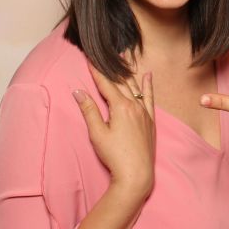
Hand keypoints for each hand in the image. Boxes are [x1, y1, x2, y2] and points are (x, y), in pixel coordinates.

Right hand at [74, 66, 155, 197]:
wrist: (136, 174)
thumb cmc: (115, 155)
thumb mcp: (97, 133)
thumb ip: (89, 110)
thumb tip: (78, 91)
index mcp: (121, 107)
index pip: (106, 84)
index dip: (97, 71)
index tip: (90, 59)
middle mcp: (135, 106)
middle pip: (120, 83)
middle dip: (111, 68)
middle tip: (104, 55)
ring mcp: (144, 112)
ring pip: (135, 87)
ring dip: (128, 72)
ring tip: (123, 57)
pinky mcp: (150, 120)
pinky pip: (150, 97)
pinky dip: (148, 85)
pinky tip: (148, 76)